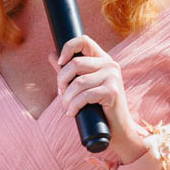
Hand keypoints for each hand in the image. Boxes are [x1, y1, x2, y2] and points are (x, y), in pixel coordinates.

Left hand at [50, 35, 146, 161]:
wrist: (118, 129)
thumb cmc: (98, 107)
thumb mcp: (83, 85)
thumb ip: (69, 71)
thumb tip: (52, 54)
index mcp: (103, 59)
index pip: (84, 40)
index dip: (68, 48)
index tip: (59, 62)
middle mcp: (110, 64)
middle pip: (75, 63)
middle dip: (61, 80)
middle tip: (61, 94)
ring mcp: (113, 77)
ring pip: (78, 82)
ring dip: (66, 98)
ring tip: (66, 107)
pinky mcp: (112, 92)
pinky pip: (84, 96)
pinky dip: (73, 106)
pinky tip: (71, 112)